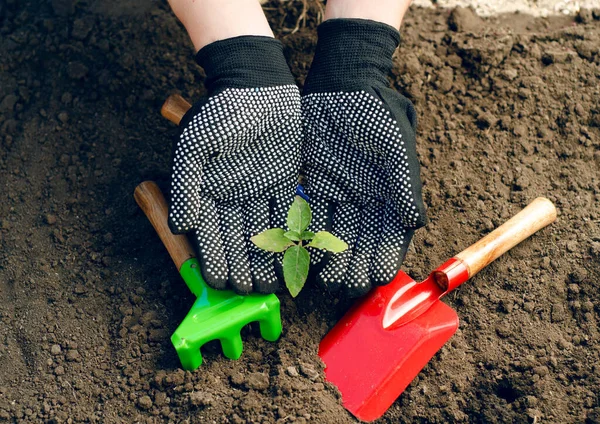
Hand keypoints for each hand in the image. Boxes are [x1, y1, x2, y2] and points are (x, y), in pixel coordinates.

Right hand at [169, 37, 300, 293]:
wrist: (255, 83)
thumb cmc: (220, 111)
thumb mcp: (195, 146)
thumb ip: (185, 186)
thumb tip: (181, 226)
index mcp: (210, 192)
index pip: (211, 235)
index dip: (216, 260)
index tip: (222, 284)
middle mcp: (235, 195)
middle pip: (240, 240)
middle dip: (245, 267)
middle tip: (254, 292)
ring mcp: (260, 189)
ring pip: (265, 232)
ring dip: (270, 258)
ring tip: (276, 283)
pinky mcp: (284, 180)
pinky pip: (288, 212)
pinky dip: (292, 233)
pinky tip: (297, 253)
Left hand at [302, 19, 426, 296]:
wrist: (345, 82)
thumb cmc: (378, 110)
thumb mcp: (396, 144)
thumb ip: (405, 184)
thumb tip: (415, 222)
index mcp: (390, 194)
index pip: (389, 235)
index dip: (384, 257)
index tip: (377, 279)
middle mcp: (365, 199)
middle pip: (360, 240)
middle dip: (353, 265)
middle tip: (344, 287)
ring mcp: (339, 193)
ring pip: (333, 233)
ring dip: (328, 257)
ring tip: (321, 279)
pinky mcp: (314, 184)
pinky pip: (310, 215)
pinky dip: (306, 234)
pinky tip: (300, 250)